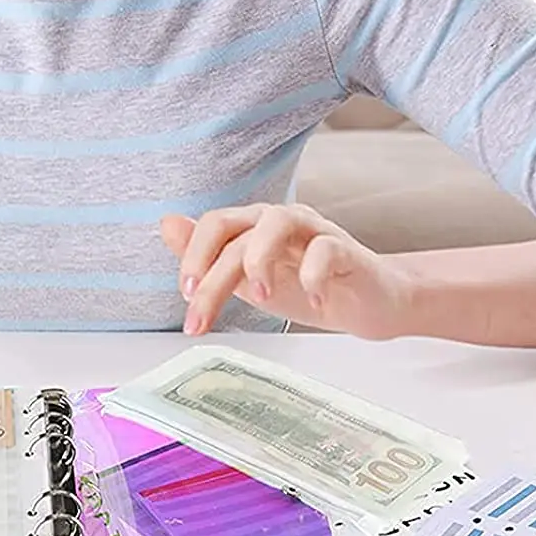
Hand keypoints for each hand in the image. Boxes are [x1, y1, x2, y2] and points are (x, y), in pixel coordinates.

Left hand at [160, 204, 415, 340]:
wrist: (369, 301)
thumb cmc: (305, 286)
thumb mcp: (248, 279)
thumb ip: (210, 257)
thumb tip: (167, 224)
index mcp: (252, 225)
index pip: (214, 225)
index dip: (194, 257)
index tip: (187, 298)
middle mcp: (279, 219)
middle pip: (237, 233)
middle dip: (214, 277)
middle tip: (202, 316)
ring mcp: (314, 230)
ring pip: (277, 222)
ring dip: (260, 260)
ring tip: (260, 298)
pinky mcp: (346, 249)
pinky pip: (326, 250)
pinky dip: (315, 276)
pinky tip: (314, 302)